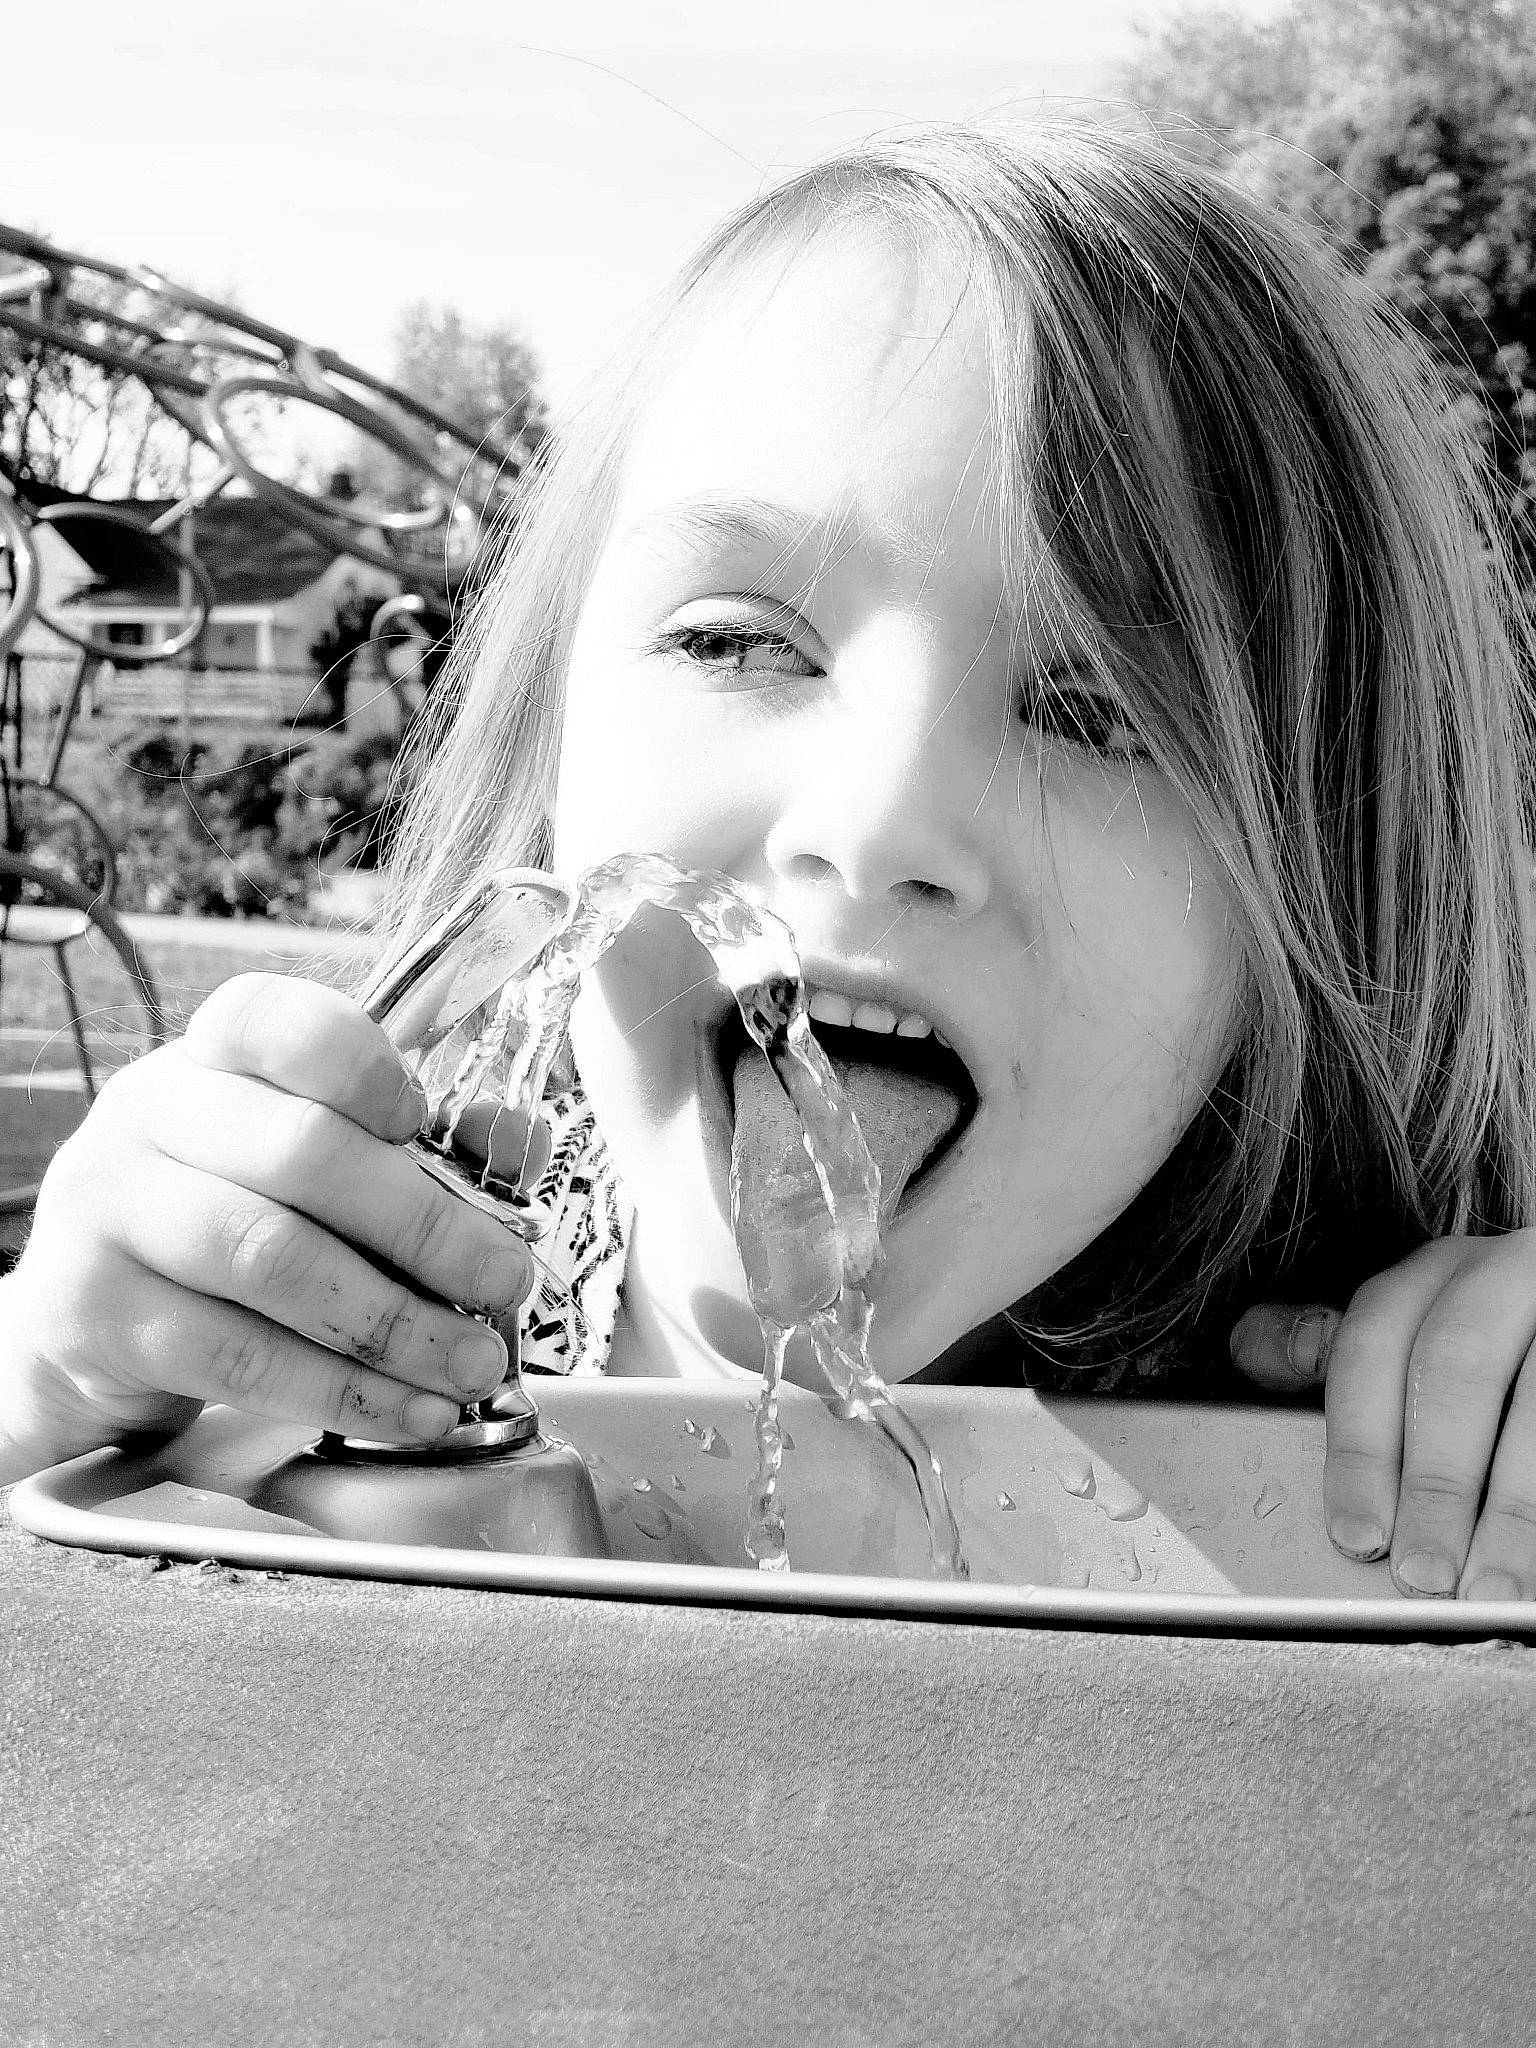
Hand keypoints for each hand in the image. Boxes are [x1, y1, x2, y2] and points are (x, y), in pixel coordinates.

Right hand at [0, 973, 549, 1484]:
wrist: (85, 1327)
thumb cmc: (231, 1224)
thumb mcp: (309, 1168)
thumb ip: (416, 1146)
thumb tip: (519, 1138)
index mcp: (210, 1058)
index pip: (274, 1020)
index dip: (360, 1066)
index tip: (425, 1122)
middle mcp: (146, 1117)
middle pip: (300, 1151)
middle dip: (424, 1224)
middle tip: (505, 1277)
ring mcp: (112, 1213)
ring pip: (272, 1261)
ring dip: (396, 1323)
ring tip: (473, 1362)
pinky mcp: (100, 1316)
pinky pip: (240, 1357)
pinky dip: (343, 1393)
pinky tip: (412, 1412)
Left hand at [1230, 1235, 1535, 1600]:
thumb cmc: (1499, 1348)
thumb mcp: (1418, 1328)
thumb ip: (1343, 1350)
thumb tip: (1251, 1349)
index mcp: (1438, 1272)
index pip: (1375, 1343)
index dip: (1360, 1447)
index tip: (1357, 1534)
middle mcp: (1505, 1272)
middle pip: (1456, 1367)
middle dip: (1434, 1482)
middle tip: (1421, 1573)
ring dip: (1511, 1509)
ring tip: (1489, 1586)